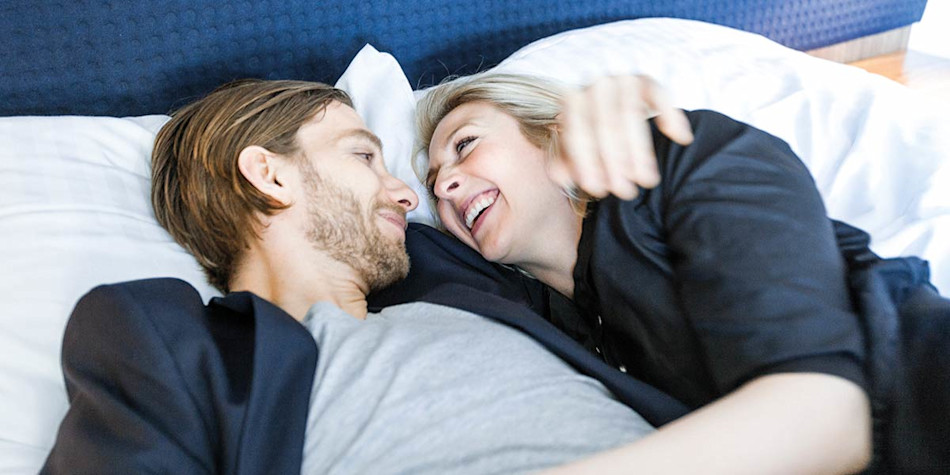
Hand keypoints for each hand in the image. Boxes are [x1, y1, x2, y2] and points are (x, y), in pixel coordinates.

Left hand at [551, 75, 693, 199]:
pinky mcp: (645, 79)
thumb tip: (561, 177)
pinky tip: (680, 138)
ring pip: (631, 114)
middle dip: (615, 163)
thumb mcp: (575, 142)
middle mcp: (595, 86)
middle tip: (626, 192)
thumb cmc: (589, 127)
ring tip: (647, 181)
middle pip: (606, 126)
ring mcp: (621, 79)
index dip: (587, 164)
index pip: (578, 134)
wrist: (607, 95)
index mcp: (571, 100)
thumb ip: (566, 160)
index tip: (598, 190)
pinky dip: (671, 115)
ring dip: (640, 151)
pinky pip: (660, 94)